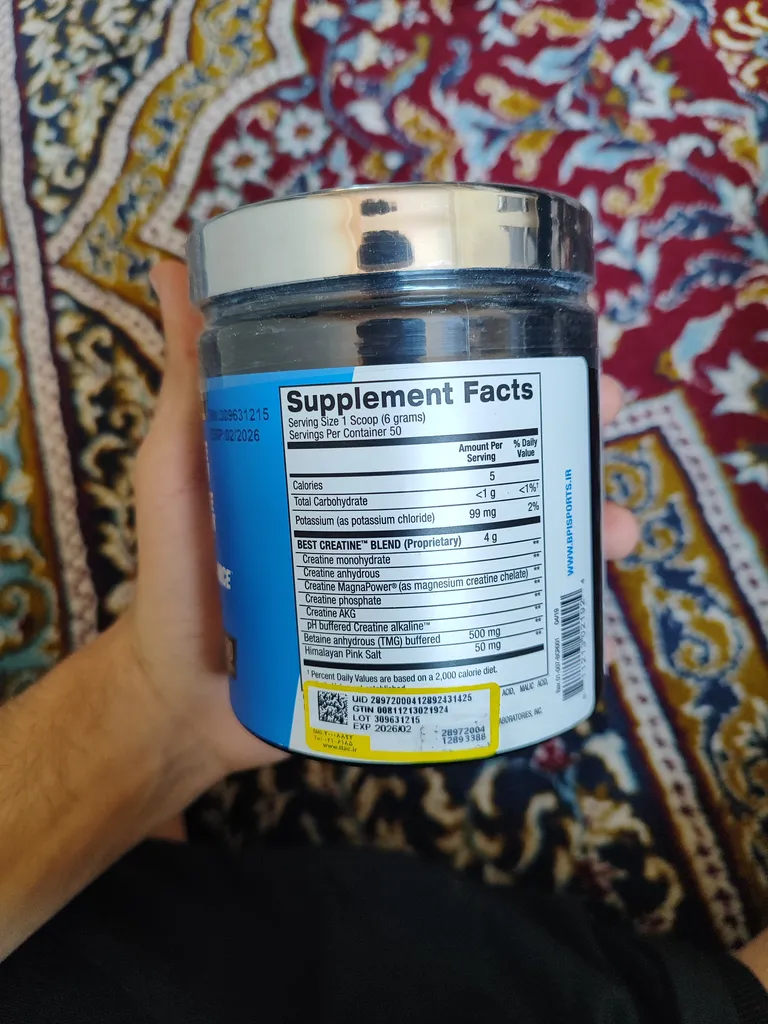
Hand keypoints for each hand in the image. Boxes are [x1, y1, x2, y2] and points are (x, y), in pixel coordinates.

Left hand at [119, 262, 637, 783]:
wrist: (186, 701)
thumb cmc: (179, 578)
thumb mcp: (181, 468)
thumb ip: (185, 383)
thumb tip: (168, 266)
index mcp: (352, 454)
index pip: (437, 389)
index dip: (497, 357)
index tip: (548, 331)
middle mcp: (398, 503)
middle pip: (496, 451)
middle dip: (563, 425)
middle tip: (607, 409)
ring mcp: (415, 568)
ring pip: (518, 530)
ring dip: (580, 515)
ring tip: (616, 521)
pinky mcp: (423, 633)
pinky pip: (499, 611)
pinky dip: (551, 602)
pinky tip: (587, 598)